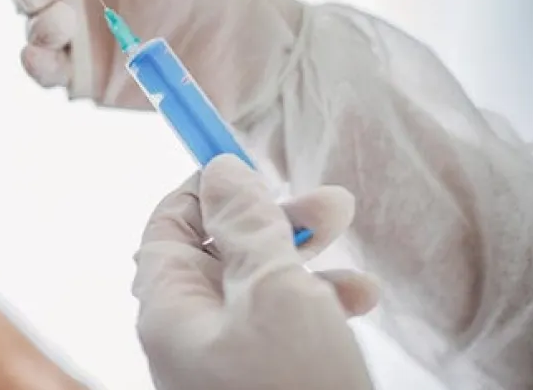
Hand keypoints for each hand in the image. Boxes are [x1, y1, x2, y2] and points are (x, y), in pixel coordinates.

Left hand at [132, 155, 378, 389]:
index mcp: (171, 308)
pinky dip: (322, 306)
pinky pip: (286, 329)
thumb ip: (247, 225)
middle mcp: (191, 333)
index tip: (251, 164)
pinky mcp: (265, 377)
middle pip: (222, 251)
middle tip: (333, 203)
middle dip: (277, 219)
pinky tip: (362, 298)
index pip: (170, 226)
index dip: (208, 189)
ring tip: (351, 238)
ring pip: (261, 286)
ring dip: (309, 258)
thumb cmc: (289, 384)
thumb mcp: (273, 290)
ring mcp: (226, 358)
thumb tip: (221, 170)